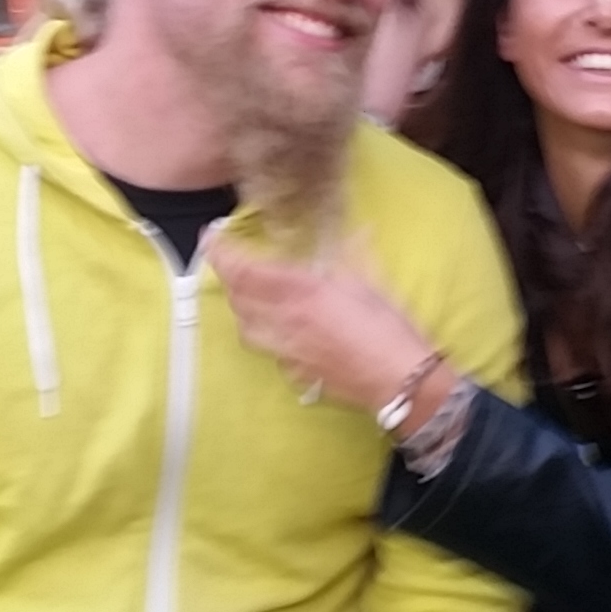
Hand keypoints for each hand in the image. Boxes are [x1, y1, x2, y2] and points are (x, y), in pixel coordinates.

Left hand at [205, 230, 433, 413]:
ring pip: (245, 328)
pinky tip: (280, 329)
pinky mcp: (295, 372)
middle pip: (237, 299)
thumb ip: (354, 253)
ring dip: (240, 308)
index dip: (221, 253)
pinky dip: (263, 334)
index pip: (244, 271)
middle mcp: (284, 322)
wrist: (399, 380)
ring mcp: (286, 351)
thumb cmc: (389, 329)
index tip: (211, 237)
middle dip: (228, 278)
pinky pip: (267, 350)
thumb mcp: (371, 281)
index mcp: (301, 292)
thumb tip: (358, 231)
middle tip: (232, 262)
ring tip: (249, 295)